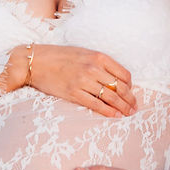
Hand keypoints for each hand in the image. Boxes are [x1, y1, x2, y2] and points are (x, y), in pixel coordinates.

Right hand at [20, 44, 136, 117]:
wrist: (35, 61)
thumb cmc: (59, 57)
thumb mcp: (83, 53)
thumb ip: (98, 64)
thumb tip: (113, 79)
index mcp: (98, 56)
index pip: (123, 74)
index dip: (130, 86)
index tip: (130, 93)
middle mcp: (93, 68)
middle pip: (120, 87)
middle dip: (130, 99)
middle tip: (134, 108)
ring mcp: (83, 81)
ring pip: (111, 97)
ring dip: (123, 107)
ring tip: (128, 114)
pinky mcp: (73, 93)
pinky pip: (96, 104)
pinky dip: (108, 111)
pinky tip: (115, 116)